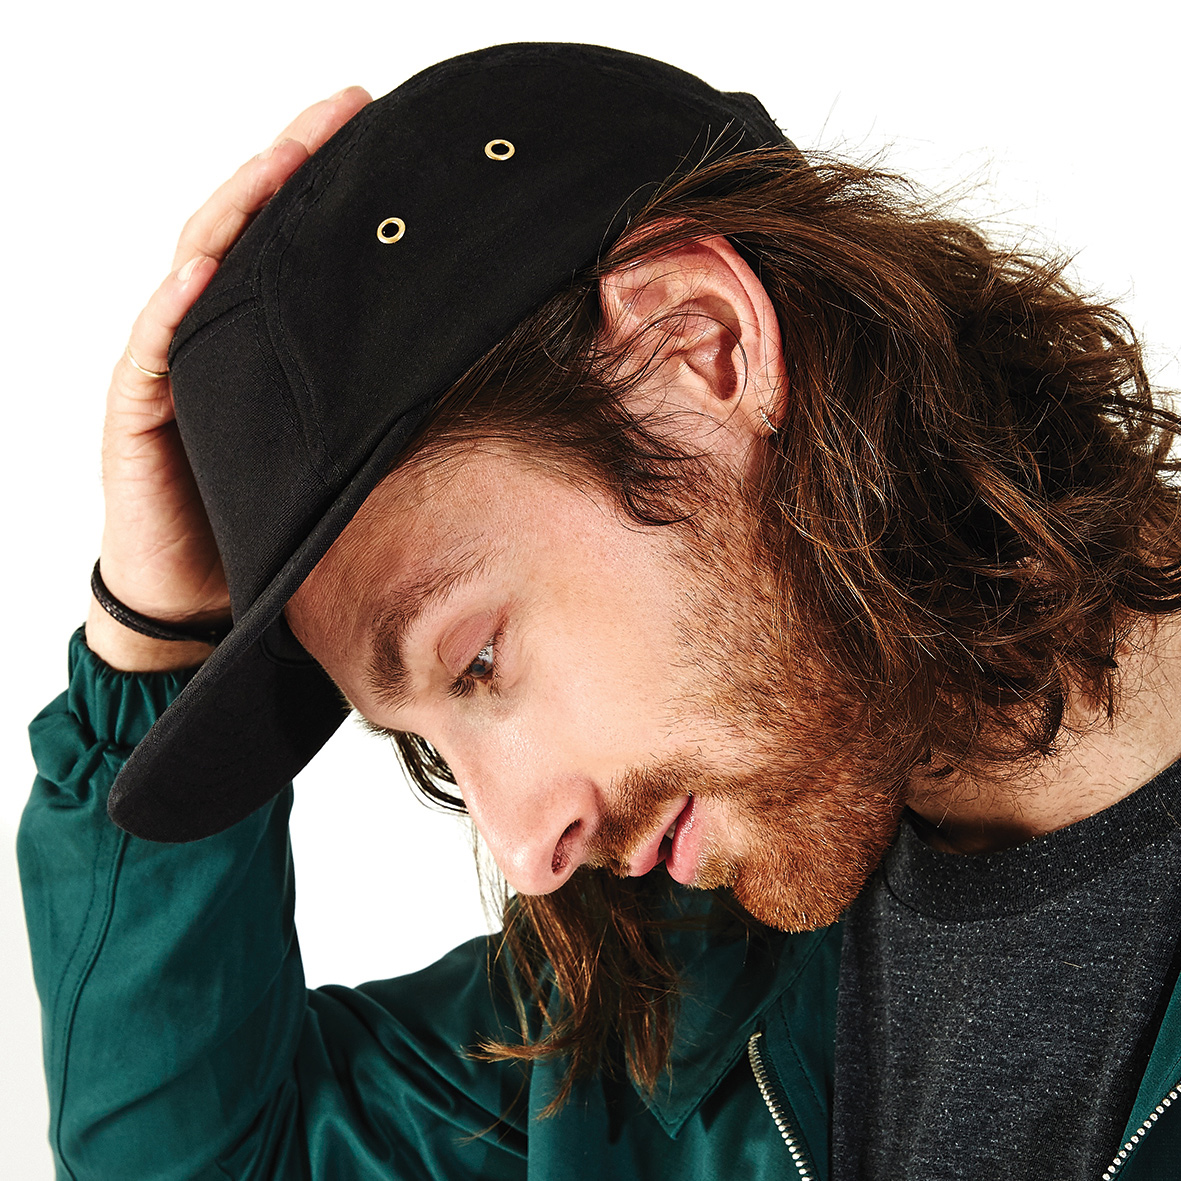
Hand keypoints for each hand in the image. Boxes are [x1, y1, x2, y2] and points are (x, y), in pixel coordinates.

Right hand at [88, 87, 371, 670]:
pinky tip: (205, 265)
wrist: (197, 598)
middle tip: (343, 109)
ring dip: (240, 208)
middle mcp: (214, 336)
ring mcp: (171, 367)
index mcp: (262, 344)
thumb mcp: (337, 458)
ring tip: (286, 156)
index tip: (378, 134)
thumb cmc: (266, 522)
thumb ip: (373, 412)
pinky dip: (178, 304)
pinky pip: (155, 347)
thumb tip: (467, 386)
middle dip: (291, 165)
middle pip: (247, 230)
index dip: (325, 186)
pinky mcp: (138, 411)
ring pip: (199, 265)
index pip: (290, 244)